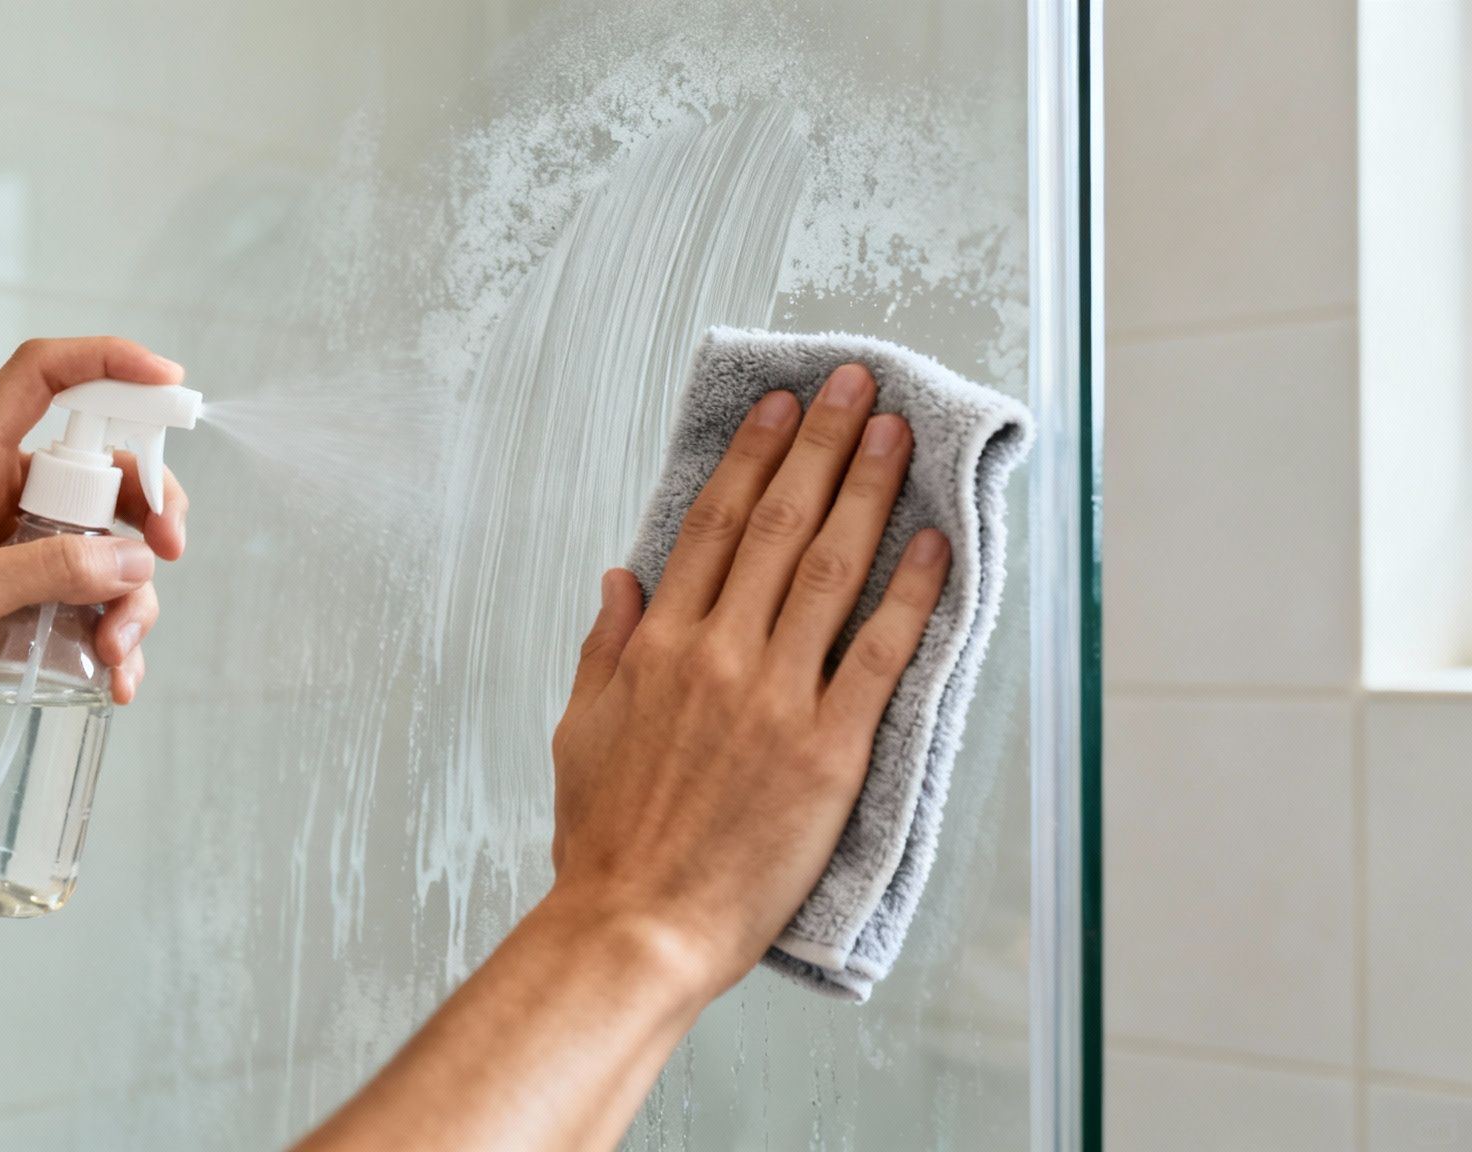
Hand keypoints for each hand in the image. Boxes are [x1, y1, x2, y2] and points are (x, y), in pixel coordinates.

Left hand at [0, 336, 190, 756]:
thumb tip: (134, 560)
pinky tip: (115, 679)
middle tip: (171, 553)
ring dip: (129, 599)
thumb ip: (52, 570)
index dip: (108, 362)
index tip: (169, 385)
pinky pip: (86, 603)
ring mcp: (10, 550)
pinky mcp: (17, 601)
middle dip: (145, 514)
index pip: (42, 377)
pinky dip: (110, 635)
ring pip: (104, 549)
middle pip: (101, 473)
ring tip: (118, 654)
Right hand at [547, 363, 950, 996]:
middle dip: (820, 445)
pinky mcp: (830, 750)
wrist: (637, 927)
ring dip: (868, 492)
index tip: (778, 408)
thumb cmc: (608, 842)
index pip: (713, 525)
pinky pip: (882, 653)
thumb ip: (605, 647)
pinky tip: (934, 544)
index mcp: (658, 647)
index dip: (751, 458)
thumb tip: (622, 580)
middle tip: (853, 387)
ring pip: (832, 569)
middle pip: (780, 526)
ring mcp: (777, 698)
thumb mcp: (580, 730)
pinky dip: (911, 593)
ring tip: (894, 435)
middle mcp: (719, 656)